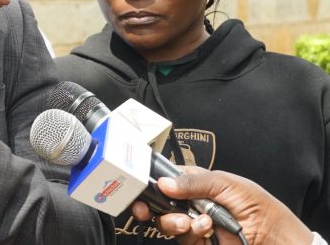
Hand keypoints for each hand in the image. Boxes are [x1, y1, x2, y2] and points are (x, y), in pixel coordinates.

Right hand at [130, 167, 311, 244]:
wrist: (276, 237)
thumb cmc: (259, 205)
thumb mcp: (226, 183)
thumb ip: (194, 181)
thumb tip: (164, 182)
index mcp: (196, 183)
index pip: (165, 179)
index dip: (151, 183)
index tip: (142, 188)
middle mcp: (191, 203)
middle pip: (158, 203)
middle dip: (152, 207)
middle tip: (148, 210)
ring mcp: (194, 224)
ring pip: (167, 223)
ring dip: (175, 222)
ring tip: (194, 222)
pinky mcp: (200, 242)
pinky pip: (183, 239)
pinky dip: (192, 234)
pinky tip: (206, 229)